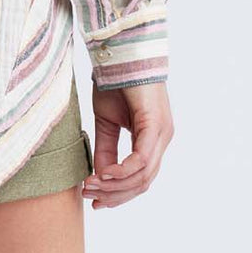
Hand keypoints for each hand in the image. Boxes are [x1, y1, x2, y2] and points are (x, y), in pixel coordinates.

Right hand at [82, 81, 173, 208]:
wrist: (120, 52)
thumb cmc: (115, 82)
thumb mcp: (106, 122)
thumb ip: (105, 149)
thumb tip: (99, 177)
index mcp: (153, 140)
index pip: (140, 178)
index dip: (118, 194)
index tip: (94, 200)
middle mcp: (162, 140)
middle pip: (142, 183)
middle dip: (115, 195)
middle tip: (89, 197)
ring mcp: (162, 134)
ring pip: (143, 176)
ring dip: (115, 186)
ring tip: (91, 185)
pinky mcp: (156, 126)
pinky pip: (142, 159)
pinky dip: (123, 171)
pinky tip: (104, 174)